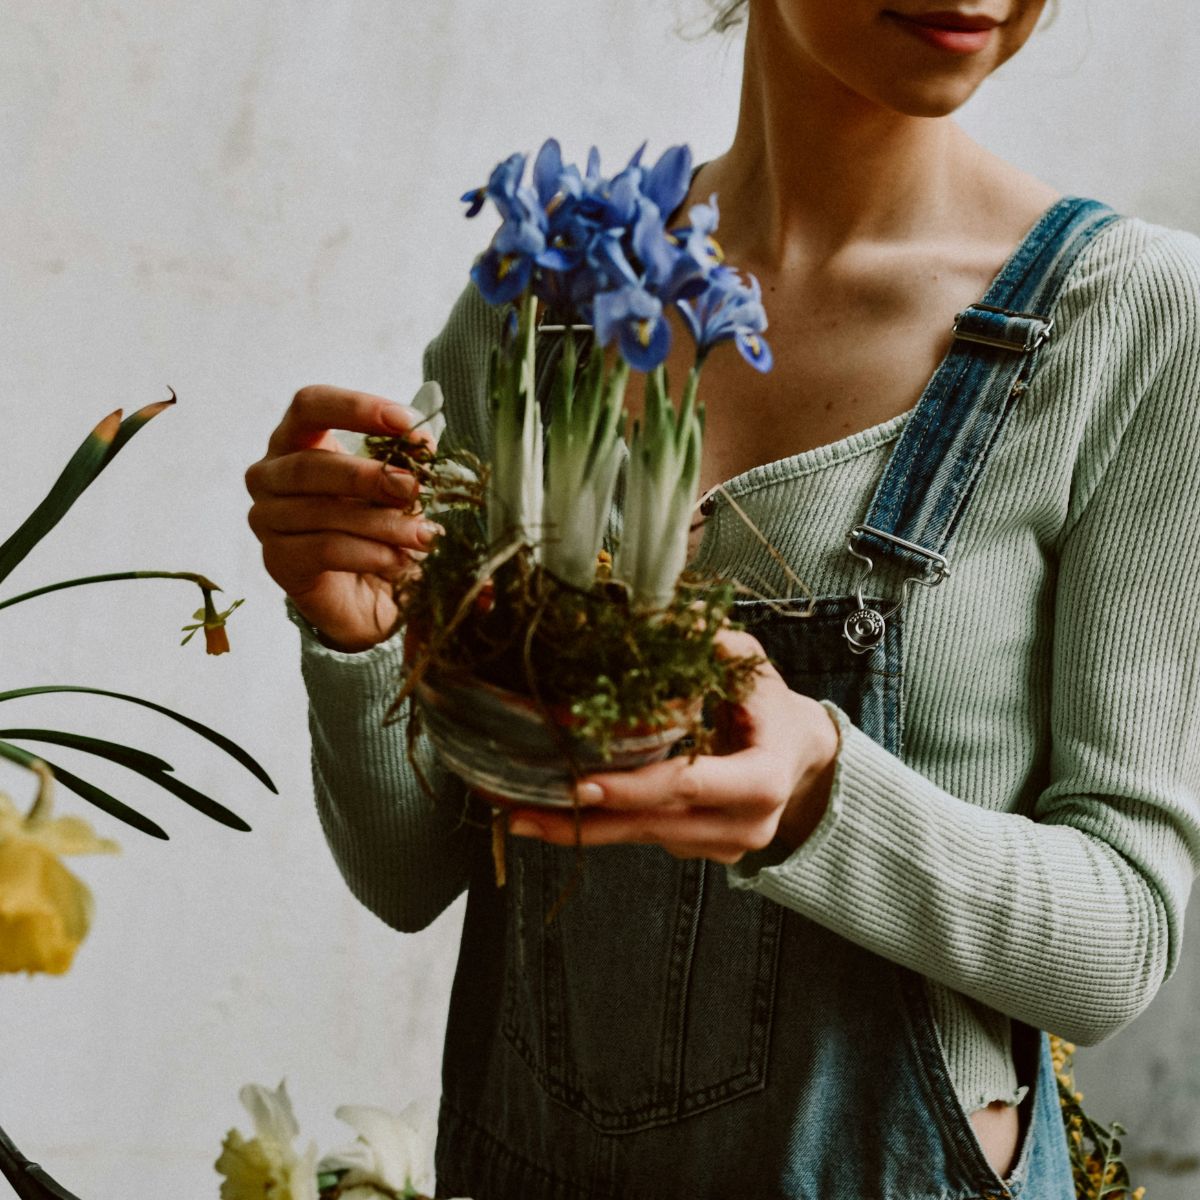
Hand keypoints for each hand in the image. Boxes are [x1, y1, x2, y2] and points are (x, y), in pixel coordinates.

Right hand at [245, 385, 439, 651]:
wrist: (365, 591)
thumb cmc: (374, 523)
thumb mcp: (394, 484)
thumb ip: (405, 459)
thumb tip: (422, 442)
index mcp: (296, 440)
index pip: (310, 405)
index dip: (356, 408)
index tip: (406, 423)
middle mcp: (269, 475)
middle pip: (312, 464)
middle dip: (371, 476)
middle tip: (414, 488)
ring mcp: (265, 518)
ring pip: (322, 512)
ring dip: (381, 523)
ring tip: (423, 536)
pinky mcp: (277, 561)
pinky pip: (323, 550)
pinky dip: (369, 554)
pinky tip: (399, 561)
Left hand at [505, 629, 840, 862]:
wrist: (805, 760)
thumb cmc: (773, 706)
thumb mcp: (754, 667)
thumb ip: (713, 641)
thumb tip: (666, 611)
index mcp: (762, 780)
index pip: (689, 786)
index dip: (633, 787)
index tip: (578, 783)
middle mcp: (746, 825)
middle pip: (654, 824)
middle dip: (585, 821)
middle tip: (520, 812)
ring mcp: (724, 848)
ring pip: (643, 840)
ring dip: (581, 830)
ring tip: (518, 817)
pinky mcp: (704, 854)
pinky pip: (647, 840)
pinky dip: (604, 826)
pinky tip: (556, 816)